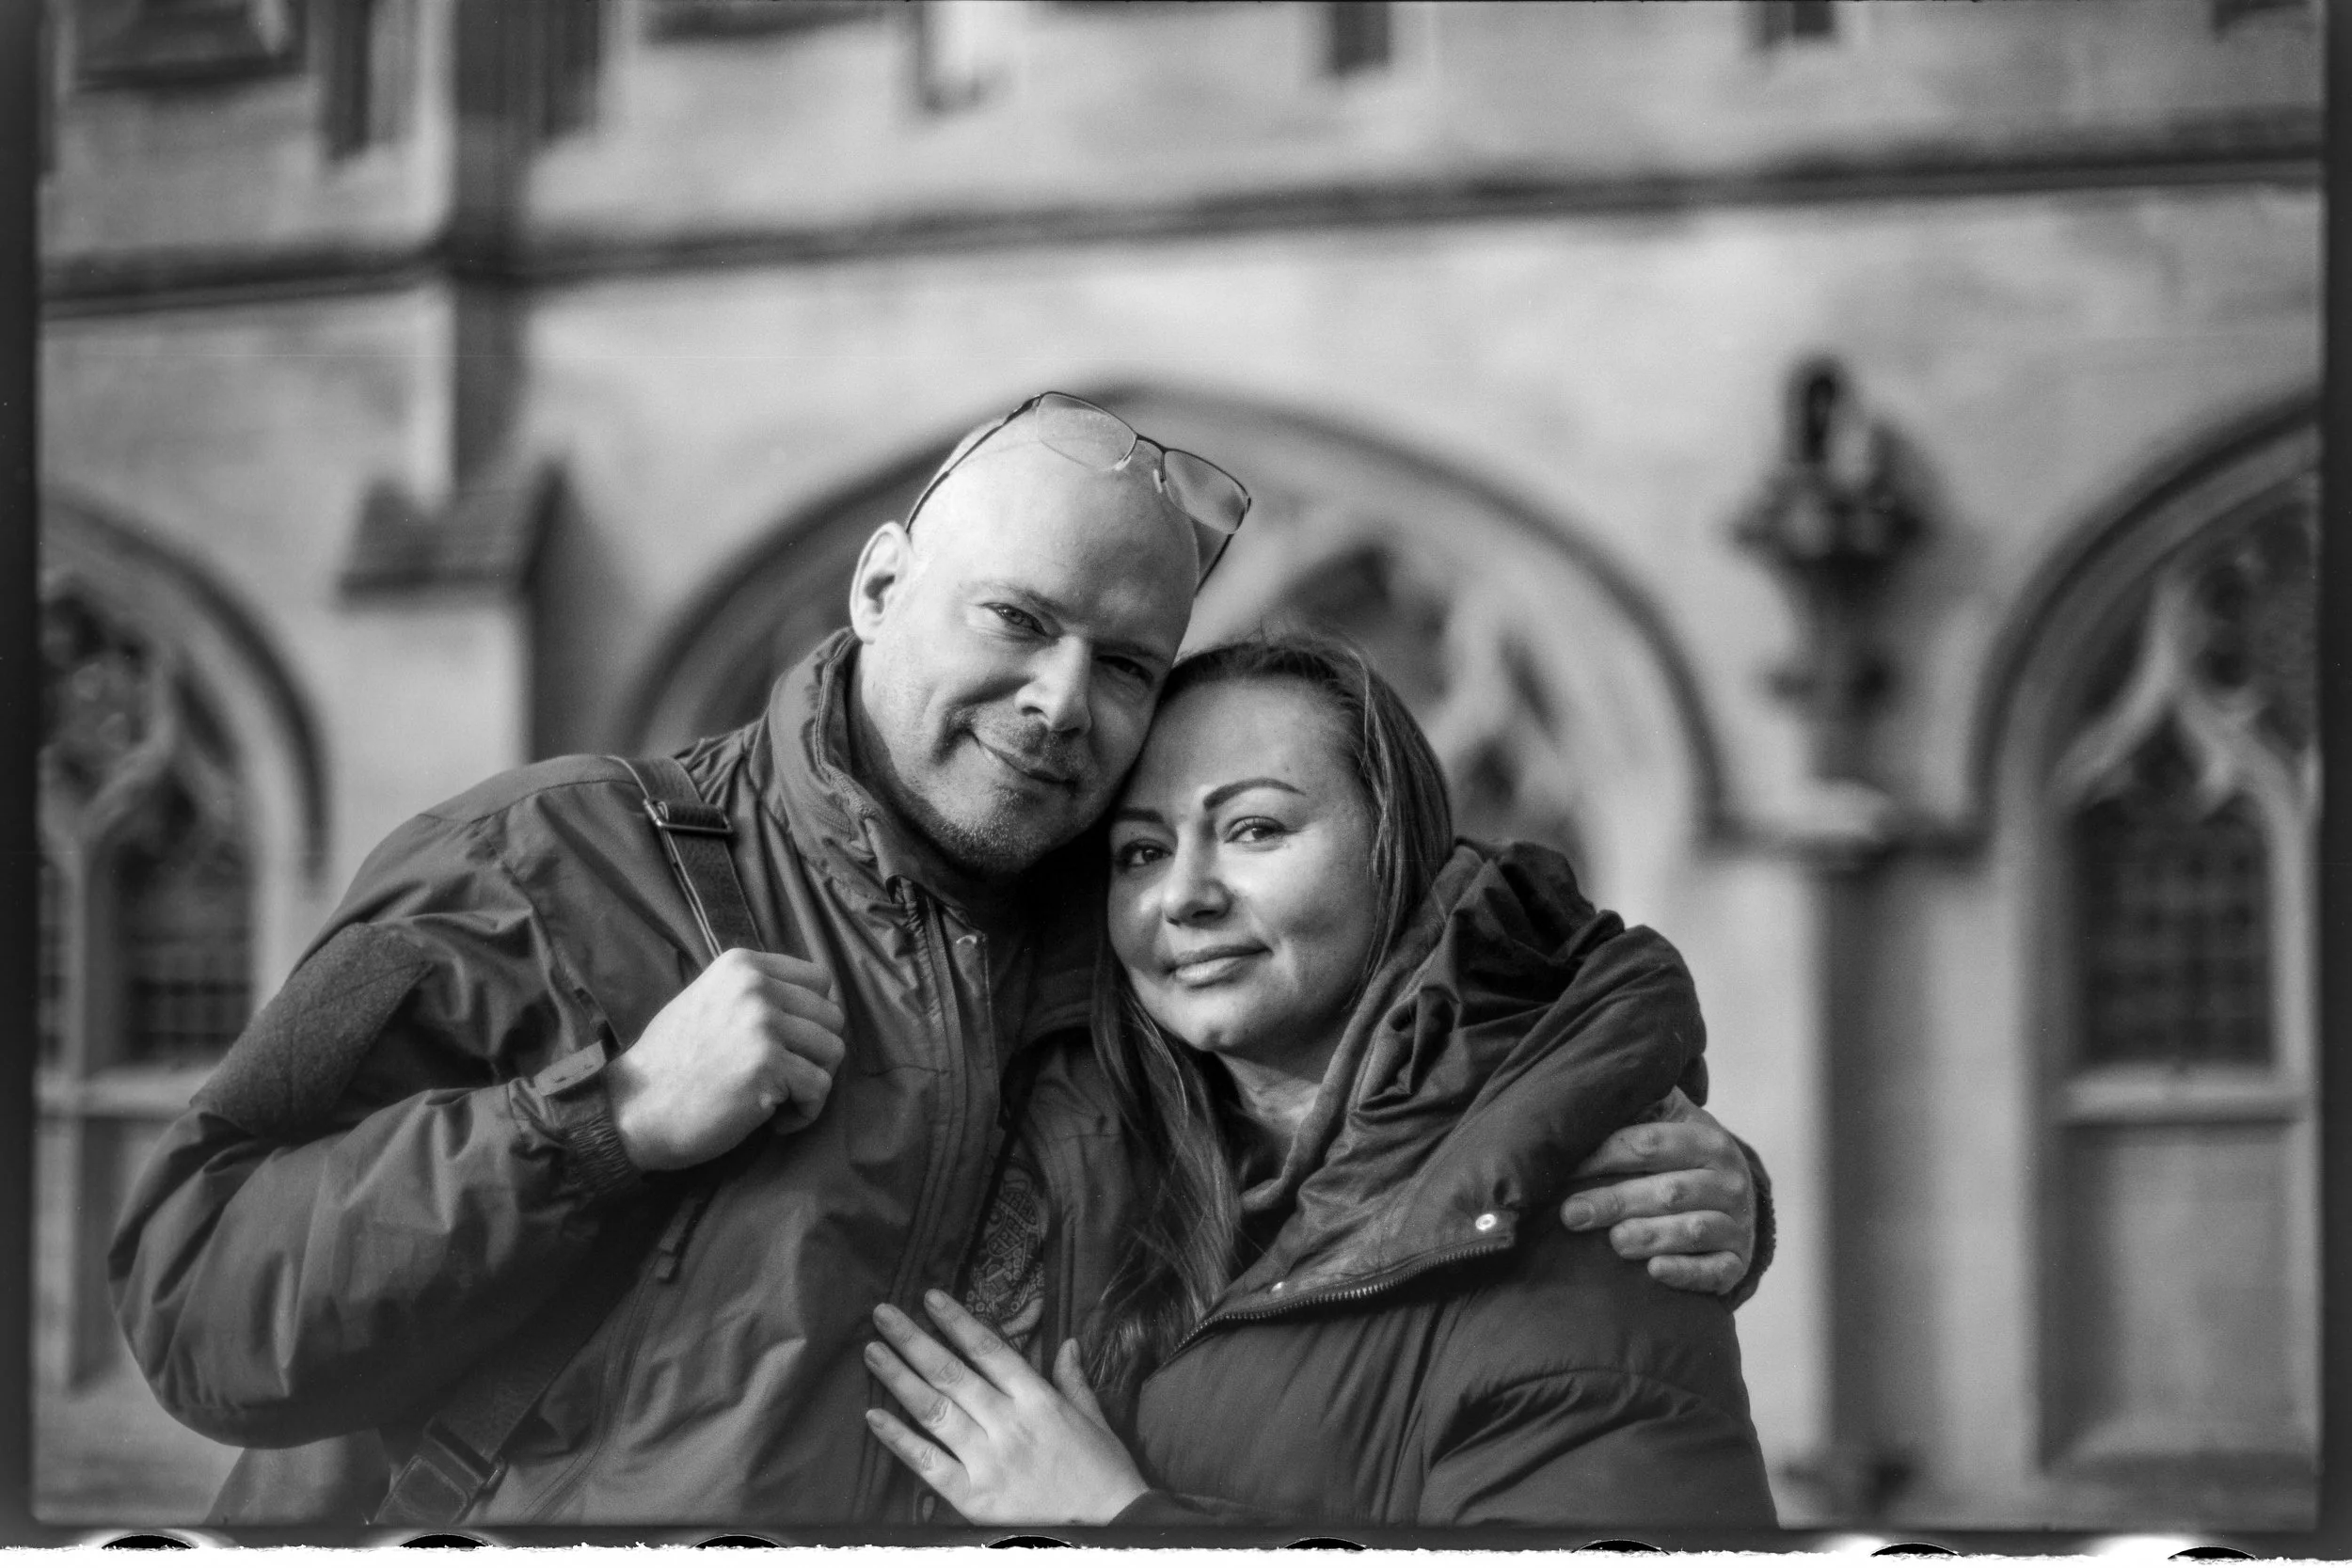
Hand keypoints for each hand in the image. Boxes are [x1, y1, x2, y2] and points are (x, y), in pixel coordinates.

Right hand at [604, 949, 846, 1170]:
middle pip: (833, 1017)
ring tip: (778, 1098)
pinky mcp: (768, 1066)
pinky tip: (774, 1120)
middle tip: (783, 1078)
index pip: (820, 980)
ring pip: (834, 1052)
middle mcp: (755, 986)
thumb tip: (818, 1002)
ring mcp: (762, 1024)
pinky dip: (805, 1112)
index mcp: (743, 965)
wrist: (635, 1108)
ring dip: (812, 1083)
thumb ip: (756, 992)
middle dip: (815, 1054)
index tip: (789, 1044)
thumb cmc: (673, 1062)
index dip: (813, 1018)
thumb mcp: (709, 1000)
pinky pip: (821, 1089)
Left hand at [864, 1290, 1147, 1525]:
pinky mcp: (973, 1497)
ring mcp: (988, 1461)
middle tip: (884, 1315)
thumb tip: (1067, 1342)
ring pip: (934, 1410)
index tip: (930, 1297)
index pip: (989, 1350)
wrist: (1110, 1528)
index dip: (957, 1321)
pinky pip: (928, 1463)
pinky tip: (874, 1417)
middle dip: (914, 1340)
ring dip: (899, 1378)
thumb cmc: (1103, 1473)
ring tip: (873, 1352)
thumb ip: (1073, 1380)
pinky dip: (899, 1440)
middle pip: (951, 1373)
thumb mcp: (1095, 1419)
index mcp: (1038, 1399)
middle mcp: (1008, 1424)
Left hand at [1560, 1088, 1754, 1294]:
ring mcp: (1736, 1225)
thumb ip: (1640, 1105)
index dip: (1603, 1156)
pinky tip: (1654, 1270)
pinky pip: (1714, 1270)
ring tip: (1612, 1241)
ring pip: (1692, 1230)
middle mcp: (1728, 1182)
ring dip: (1649, 1236)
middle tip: (1571, 1214)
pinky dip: (1685, 1272)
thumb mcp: (1671, 1120)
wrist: (1734, 1195)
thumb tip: (1589, 1095)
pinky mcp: (1737, 1263)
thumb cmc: (1683, 1154)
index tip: (1565, 1169)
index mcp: (1708, 1140)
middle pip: (1668, 1191)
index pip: (1650, 1144)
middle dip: (1615, 1202)